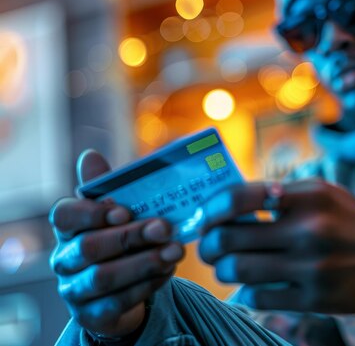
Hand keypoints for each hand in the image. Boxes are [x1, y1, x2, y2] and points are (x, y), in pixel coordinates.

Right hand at [49, 150, 184, 337]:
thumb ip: (106, 187)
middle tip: (165, 228)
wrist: (123, 289)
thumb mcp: (117, 213)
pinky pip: (119, 302)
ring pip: (104, 277)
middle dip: (130, 236)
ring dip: (144, 262)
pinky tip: (169, 270)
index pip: (64, 216)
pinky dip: (147, 285)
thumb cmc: (119, 241)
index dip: (92, 212)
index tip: (124, 209)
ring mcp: (75, 290)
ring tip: (175, 251)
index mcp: (68, 229)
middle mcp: (64, 260)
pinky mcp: (93, 314)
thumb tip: (91, 155)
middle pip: (89, 247)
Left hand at [198, 179, 354, 313]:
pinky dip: (246, 291)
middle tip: (210, 246)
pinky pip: (258, 298)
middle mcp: (309, 229)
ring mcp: (312, 267)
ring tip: (227, 266)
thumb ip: (277, 194)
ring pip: (237, 270)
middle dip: (209, 244)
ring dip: (223, 269)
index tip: (206, 217)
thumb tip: (223, 206)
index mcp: (308, 195)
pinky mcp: (315, 299)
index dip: (211, 208)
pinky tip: (252, 285)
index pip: (240, 197)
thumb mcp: (320, 193)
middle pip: (229, 237)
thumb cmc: (346, 220)